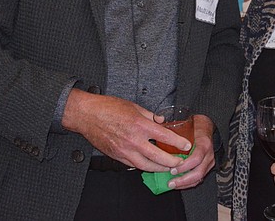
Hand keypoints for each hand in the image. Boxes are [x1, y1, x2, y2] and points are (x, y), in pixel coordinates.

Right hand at [61, 89, 184, 171]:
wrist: (87, 115)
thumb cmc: (109, 107)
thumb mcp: (134, 106)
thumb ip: (150, 116)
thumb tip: (162, 121)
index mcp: (140, 125)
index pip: (165, 136)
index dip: (178, 143)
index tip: (187, 146)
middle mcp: (133, 140)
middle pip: (158, 157)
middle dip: (172, 162)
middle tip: (180, 162)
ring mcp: (124, 151)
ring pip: (146, 166)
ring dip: (159, 168)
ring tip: (168, 168)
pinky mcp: (117, 156)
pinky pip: (134, 165)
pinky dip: (144, 167)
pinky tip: (151, 165)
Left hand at [166, 114, 216, 189]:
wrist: (207, 126)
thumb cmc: (195, 125)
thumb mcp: (187, 123)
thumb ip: (174, 126)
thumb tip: (158, 123)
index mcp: (204, 143)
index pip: (196, 158)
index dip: (184, 166)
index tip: (172, 169)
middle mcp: (209, 154)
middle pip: (199, 172)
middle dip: (183, 180)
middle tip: (170, 182)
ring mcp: (209, 161)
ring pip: (199, 178)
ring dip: (185, 184)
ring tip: (172, 185)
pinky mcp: (207, 166)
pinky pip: (199, 178)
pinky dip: (188, 183)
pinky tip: (178, 184)